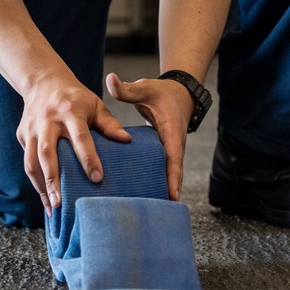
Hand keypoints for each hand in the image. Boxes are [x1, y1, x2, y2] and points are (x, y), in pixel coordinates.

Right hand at [18, 73, 130, 214]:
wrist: (43, 82)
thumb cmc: (75, 98)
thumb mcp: (95, 104)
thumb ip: (109, 123)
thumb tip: (127, 141)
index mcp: (70, 111)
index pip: (80, 138)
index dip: (88, 158)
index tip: (97, 179)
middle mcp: (48, 121)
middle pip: (48, 153)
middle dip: (53, 179)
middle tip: (61, 202)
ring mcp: (31, 129)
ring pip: (31, 162)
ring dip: (41, 186)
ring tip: (52, 208)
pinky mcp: (22, 136)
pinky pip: (28, 162)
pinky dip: (36, 182)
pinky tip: (46, 199)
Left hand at [105, 72, 194, 201]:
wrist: (179, 94)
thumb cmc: (160, 92)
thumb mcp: (145, 88)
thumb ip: (127, 89)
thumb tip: (110, 79)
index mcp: (172, 131)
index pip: (174, 156)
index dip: (173, 175)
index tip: (173, 193)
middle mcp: (176, 144)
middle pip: (175, 171)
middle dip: (170, 189)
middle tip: (163, 209)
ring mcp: (173, 150)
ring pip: (171, 173)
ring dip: (165, 189)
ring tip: (154, 210)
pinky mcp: (167, 153)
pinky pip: (165, 171)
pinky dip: (160, 183)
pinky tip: (148, 196)